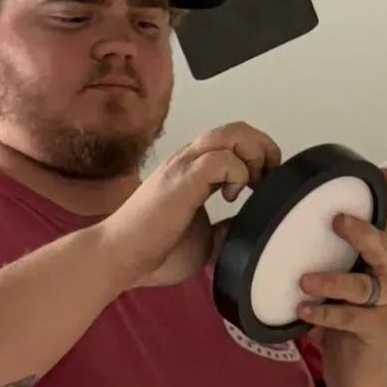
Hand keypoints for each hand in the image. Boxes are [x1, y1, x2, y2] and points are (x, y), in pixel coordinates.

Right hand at [98, 122, 281, 289]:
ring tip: (252, 185)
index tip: (267, 186)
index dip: (258, 156)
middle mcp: (189, 160)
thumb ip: (225, 229)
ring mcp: (184, 167)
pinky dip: (236, 173)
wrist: (119, 258)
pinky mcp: (181, 180)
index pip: (234, 140)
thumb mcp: (206, 241)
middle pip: (237, 128)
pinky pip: (219, 159)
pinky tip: (230, 197)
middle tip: (268, 181)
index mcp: (194, 170)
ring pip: (230, 133)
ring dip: (252, 155)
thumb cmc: (155, 251)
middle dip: (263, 149)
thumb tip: (250, 227)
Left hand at [297, 171, 386, 386]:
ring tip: (305, 280)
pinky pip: (350, 317)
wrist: (357, 370)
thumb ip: (331, 254)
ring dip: (333, 281)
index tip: (384, 175)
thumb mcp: (341, 281)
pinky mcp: (378, 329)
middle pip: (384, 247)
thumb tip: (290, 218)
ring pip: (363, 285)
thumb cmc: (346, 318)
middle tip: (337, 220)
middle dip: (362, 232)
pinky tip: (304, 310)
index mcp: (384, 259)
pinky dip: (325, 313)